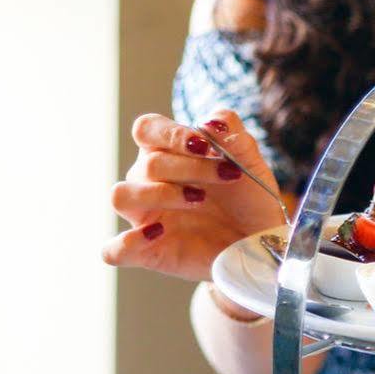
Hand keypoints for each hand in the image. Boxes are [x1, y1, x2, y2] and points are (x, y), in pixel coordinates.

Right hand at [104, 108, 288, 281]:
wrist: (260, 240)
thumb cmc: (248, 197)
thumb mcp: (248, 160)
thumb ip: (231, 132)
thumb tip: (212, 121)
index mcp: (166, 152)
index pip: (147, 129)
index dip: (170, 134)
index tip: (205, 146)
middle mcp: (149, 182)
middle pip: (147, 164)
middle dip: (190, 167)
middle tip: (227, 175)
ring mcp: (145, 217)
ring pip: (121, 196)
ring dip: (157, 195)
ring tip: (198, 200)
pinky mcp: (147, 252)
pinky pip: (114, 250)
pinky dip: (127, 243)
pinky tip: (160, 233)